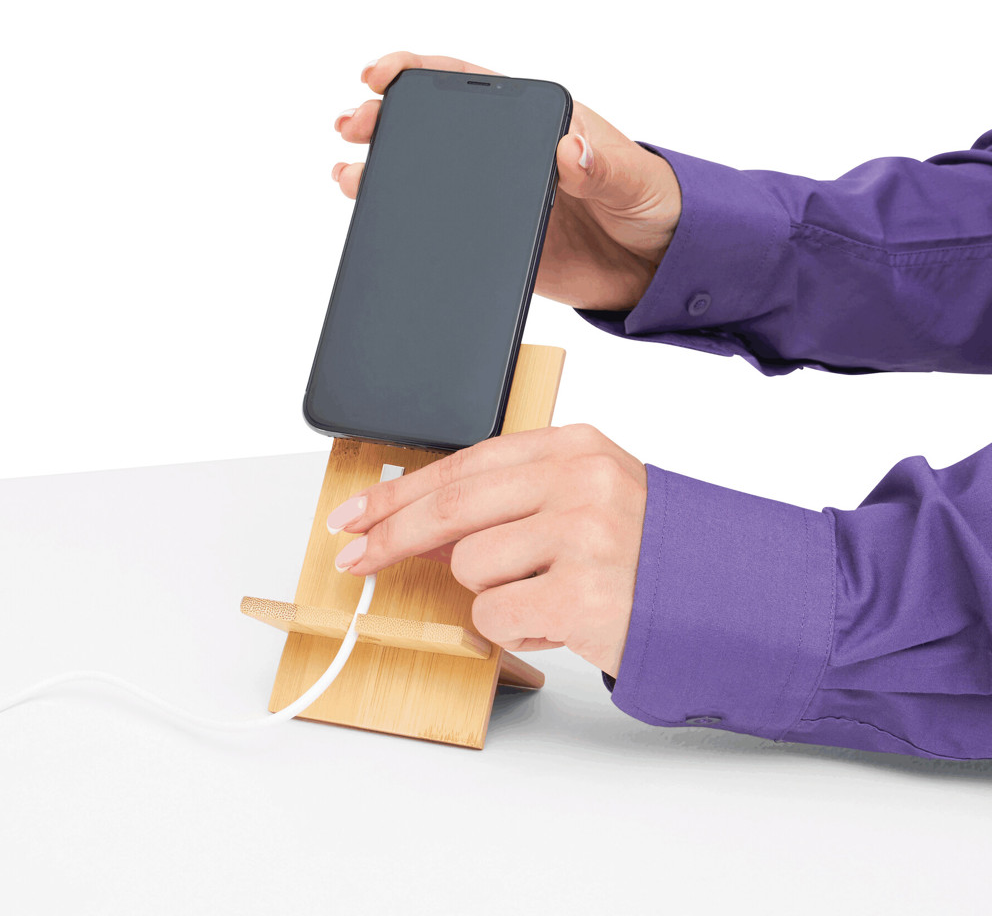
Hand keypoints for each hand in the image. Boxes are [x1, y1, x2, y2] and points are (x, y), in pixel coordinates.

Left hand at [325, 423, 647, 677]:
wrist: (718, 598)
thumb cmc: (643, 550)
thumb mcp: (586, 497)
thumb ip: (513, 500)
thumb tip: (424, 528)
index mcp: (576, 447)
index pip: (466, 462)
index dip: (402, 490)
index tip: (360, 511)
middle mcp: (579, 481)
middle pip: (451, 507)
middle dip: (391, 536)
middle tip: (355, 557)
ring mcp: (582, 534)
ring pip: (470, 567)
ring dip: (493, 592)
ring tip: (545, 594)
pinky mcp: (582, 593)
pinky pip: (494, 614)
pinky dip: (514, 627)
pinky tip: (557, 619)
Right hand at [331, 51, 681, 311]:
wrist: (657, 267)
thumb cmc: (653, 203)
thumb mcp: (632, 179)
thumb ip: (600, 165)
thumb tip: (566, 148)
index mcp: (538, 121)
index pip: (468, 81)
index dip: (420, 71)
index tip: (382, 75)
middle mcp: (509, 156)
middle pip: (434, 128)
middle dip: (386, 119)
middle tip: (352, 126)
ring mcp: (497, 201)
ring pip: (430, 178)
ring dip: (384, 172)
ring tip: (349, 176)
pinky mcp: (497, 244)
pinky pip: (445, 233)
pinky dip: (410, 226)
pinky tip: (382, 224)